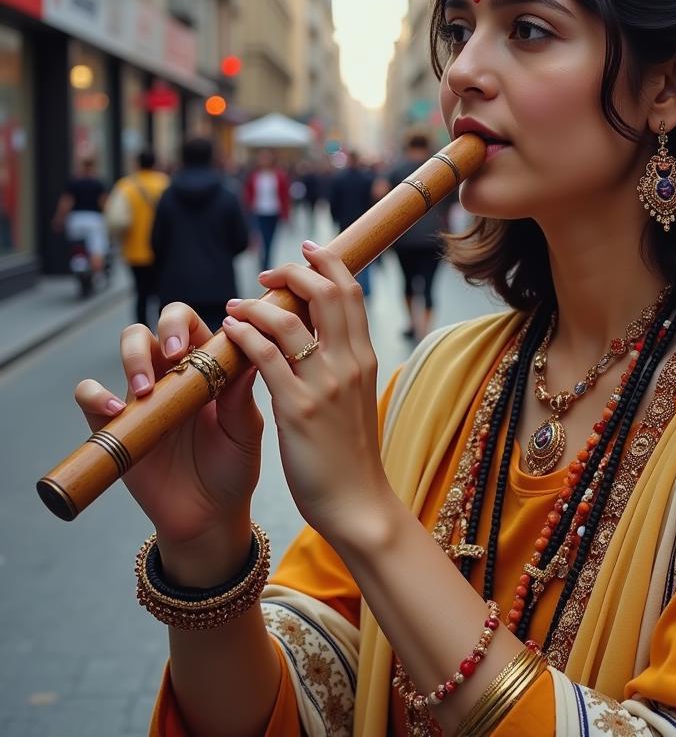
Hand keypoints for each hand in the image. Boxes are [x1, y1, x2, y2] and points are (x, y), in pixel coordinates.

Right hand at [74, 305, 262, 559]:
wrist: (209, 517)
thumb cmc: (234, 468)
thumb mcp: (246, 431)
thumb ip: (243, 396)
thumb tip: (249, 354)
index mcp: (210, 368)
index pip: (196, 325)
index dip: (193, 322)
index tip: (199, 341)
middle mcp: (175, 375)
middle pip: (158, 327)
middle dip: (163, 328)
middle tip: (174, 353)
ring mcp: (144, 396)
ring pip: (127, 349)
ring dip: (133, 357)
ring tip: (146, 387)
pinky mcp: (115, 425)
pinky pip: (90, 396)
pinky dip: (95, 394)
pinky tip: (116, 410)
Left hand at [221, 240, 386, 540]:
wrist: (359, 503)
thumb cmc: (352, 454)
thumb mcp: (356, 397)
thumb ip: (343, 363)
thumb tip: (322, 333)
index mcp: (365, 358)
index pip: (350, 292)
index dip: (328, 264)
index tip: (306, 252)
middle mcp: (350, 363)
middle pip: (325, 293)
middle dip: (295, 271)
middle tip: (269, 271)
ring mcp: (325, 385)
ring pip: (290, 320)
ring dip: (257, 304)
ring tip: (236, 305)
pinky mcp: (298, 410)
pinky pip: (265, 358)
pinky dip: (245, 337)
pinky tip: (230, 332)